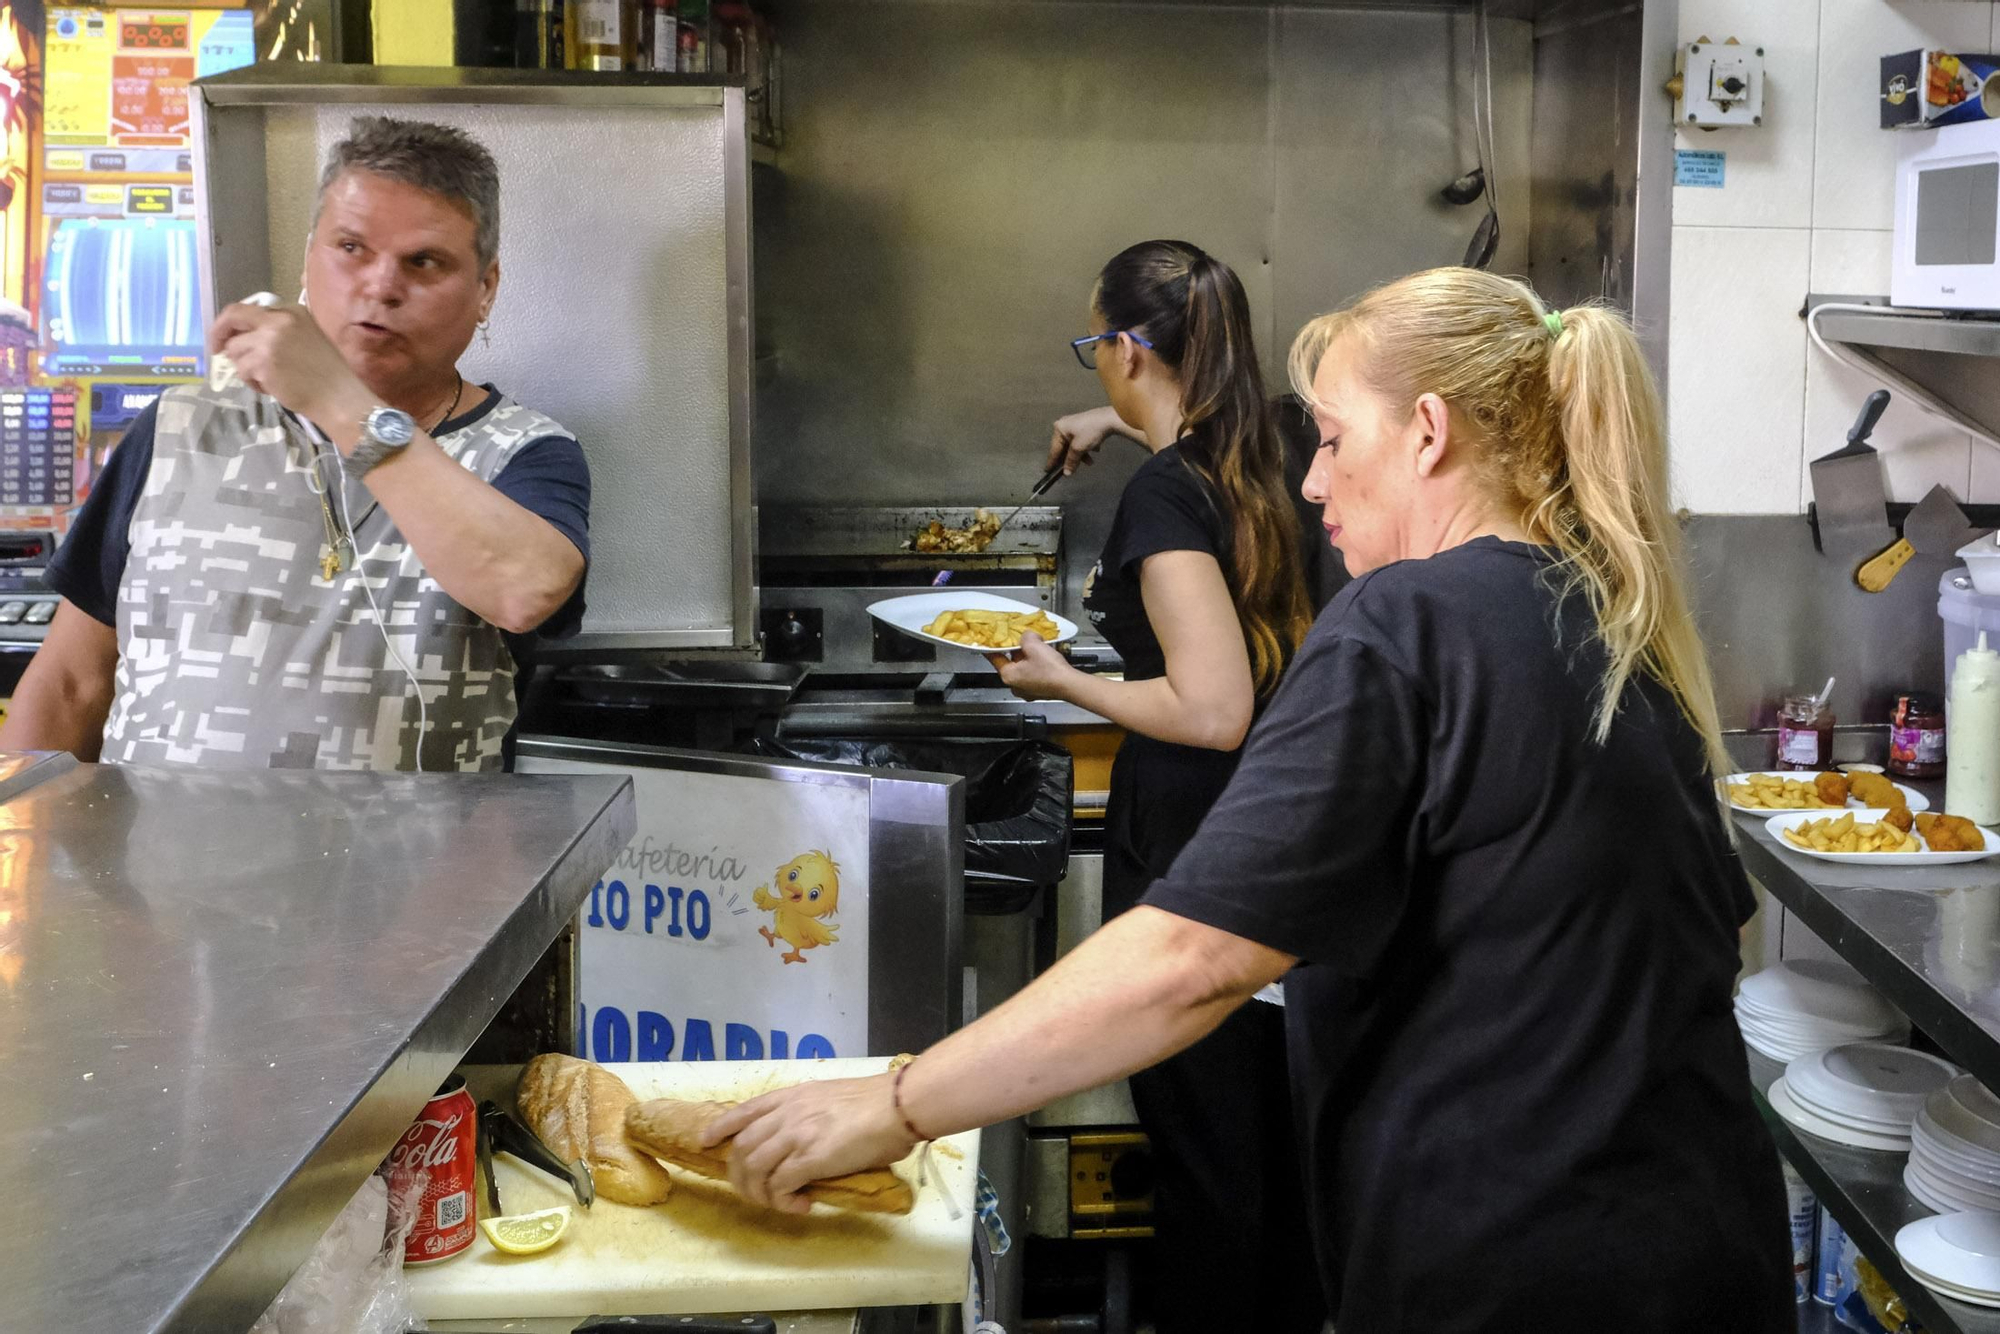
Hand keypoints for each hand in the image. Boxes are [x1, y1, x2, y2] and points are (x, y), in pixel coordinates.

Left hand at [207, 300, 367, 431]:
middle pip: (233, 318)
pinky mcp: (262, 362)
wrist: (339, 396)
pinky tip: (273, 388)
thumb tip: (242, 338)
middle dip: (218, 334)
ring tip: (268, 379)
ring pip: (234, 350)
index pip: (248, 309)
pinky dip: (253, 382)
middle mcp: (278, 320)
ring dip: (245, 367)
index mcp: (291, 311)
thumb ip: (278, 331)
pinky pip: (242, 371)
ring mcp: (269, 340)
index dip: (232, 323)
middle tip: (215, 350)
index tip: (226, 336)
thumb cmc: (328, 373)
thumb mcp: (306, 338)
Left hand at [703, 1074, 916, 1213]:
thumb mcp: (830, 1097)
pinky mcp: (809, 1159)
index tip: (706, 1141)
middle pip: (742, 1147)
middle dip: (740, 1175)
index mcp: (792, 1097)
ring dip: (759, 1193)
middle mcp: (786, 1114)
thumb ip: (810, 1116)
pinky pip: (780, 1186)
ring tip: (778, 1203)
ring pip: (754, 1169)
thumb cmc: (875, 1102)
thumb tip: (809, 1141)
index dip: (720, 1127)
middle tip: (754, 1192)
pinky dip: (783, 1201)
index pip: (744, 1111)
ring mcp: (795, 1136)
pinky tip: (801, 1205)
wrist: (897, 1106)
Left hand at [988, 631, 1078, 701]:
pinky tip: (1044, 659)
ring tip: (1037, 647)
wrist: (1071, 684)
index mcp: (1008, 676)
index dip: (993, 645)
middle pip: (1010, 663)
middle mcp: (1015, 686)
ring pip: (1022, 669)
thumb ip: (1025, 636)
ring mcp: (1027, 691)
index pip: (994, 657)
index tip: (991, 639)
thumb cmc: (1051, 669)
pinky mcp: (1039, 692)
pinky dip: (1036, 666)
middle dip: (1016, 650)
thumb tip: (1026, 635)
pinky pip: (1032, 675)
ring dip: (1027, 657)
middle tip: (1022, 639)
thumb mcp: (1034, 645)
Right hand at [1047, 405, 1133, 476]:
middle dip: (1072, 458)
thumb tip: (1066, 473)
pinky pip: (1082, 440)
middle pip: (1065, 447)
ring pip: (1075, 445)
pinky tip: (1095, 449)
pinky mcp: (1085, 425)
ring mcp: (1075, 424)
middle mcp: (1065, 425)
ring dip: (1082, 454)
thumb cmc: (1090, 432)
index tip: (1048, 471)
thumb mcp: (1079, 449)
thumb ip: (1071, 461)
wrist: (1110, 419)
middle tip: (1073, 469)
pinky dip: (1086, 447)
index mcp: (1059, 428)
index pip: (1054, 449)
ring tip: (1090, 462)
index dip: (1052, 461)